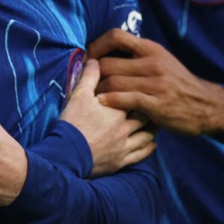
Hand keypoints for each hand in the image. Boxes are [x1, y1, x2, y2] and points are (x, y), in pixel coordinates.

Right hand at [59, 59, 156, 176]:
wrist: (66, 154)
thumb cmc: (73, 123)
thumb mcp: (79, 96)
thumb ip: (89, 77)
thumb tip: (95, 60)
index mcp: (118, 111)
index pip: (137, 99)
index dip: (142, 93)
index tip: (146, 89)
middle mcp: (125, 129)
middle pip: (145, 118)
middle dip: (151, 111)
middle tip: (155, 105)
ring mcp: (124, 147)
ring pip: (146, 137)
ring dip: (153, 130)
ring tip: (156, 124)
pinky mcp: (120, 162)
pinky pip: (140, 156)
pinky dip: (148, 149)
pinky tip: (152, 144)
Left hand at [88, 29, 223, 135]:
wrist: (206, 105)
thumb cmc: (179, 84)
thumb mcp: (163, 61)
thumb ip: (140, 57)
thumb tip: (111, 53)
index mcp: (152, 49)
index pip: (117, 36)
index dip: (97, 45)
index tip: (88, 58)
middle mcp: (152, 63)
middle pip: (109, 63)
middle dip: (91, 74)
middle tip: (84, 83)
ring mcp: (155, 83)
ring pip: (114, 82)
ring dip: (98, 91)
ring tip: (91, 97)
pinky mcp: (158, 103)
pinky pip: (126, 99)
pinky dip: (111, 101)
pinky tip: (103, 104)